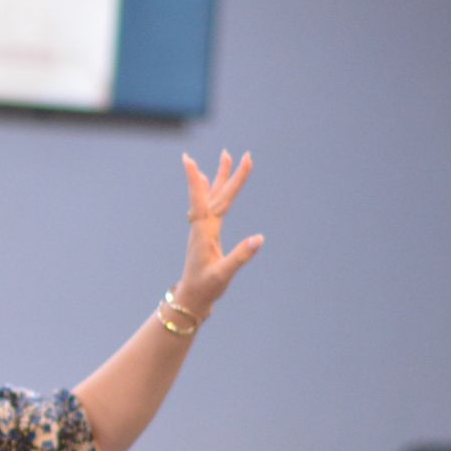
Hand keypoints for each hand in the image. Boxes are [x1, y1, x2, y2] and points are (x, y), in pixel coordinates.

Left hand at [175, 151, 264, 313]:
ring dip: (219, 178)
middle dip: (224, 174)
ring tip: (225, 158)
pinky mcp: (207, 233)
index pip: (203, 201)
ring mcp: (204, 229)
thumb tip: (260, 238)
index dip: (196, 181)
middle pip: (215, 195)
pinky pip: (209, 206)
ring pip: (213, 198)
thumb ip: (241, 256)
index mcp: (204, 233)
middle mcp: (202, 227)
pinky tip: (205, 182)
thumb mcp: (224, 274)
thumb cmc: (206, 288)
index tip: (189, 161)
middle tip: (230, 152)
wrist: (191, 298)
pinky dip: (209, 191)